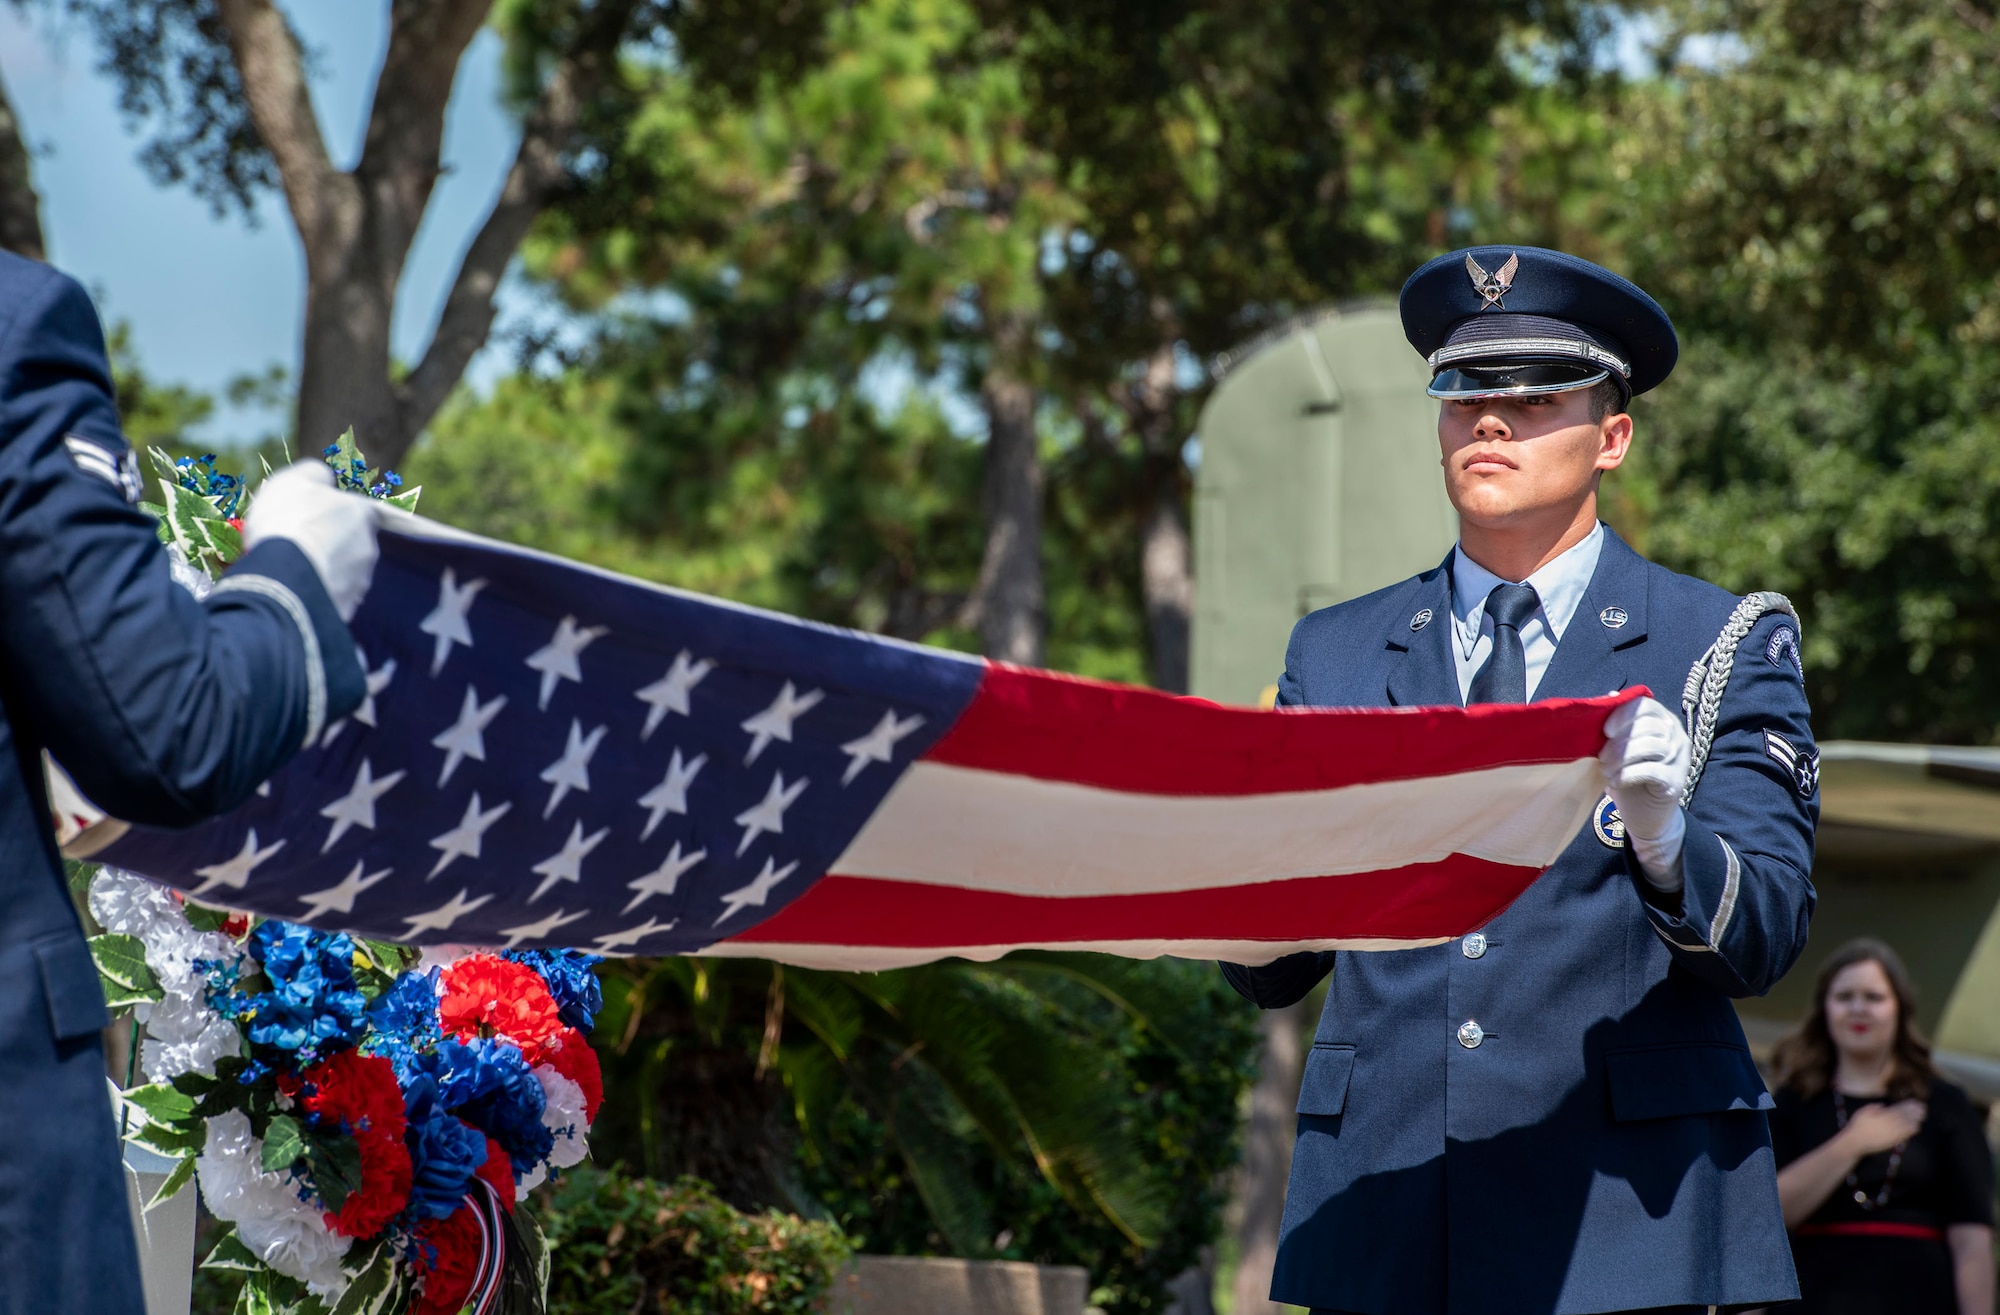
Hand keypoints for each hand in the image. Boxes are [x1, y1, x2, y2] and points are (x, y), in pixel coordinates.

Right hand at [242, 462, 379, 620]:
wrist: (284, 577)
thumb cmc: (288, 520)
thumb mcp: (294, 480)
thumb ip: (314, 475)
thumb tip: (326, 478)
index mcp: (362, 515)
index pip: (355, 511)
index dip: (329, 515)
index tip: (307, 521)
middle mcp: (369, 549)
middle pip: (350, 544)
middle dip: (329, 546)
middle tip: (298, 548)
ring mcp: (360, 583)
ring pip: (343, 574)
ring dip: (325, 572)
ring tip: (295, 574)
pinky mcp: (347, 611)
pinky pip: (332, 600)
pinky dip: (319, 596)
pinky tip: (298, 594)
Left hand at [1601, 696, 1691, 892]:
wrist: (1646, 815)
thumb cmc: (1629, 775)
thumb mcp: (1619, 748)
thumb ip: (1615, 724)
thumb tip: (1609, 696)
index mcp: (1663, 721)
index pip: (1646, 705)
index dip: (1623, 714)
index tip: (1605, 730)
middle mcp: (1676, 736)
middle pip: (1648, 726)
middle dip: (1618, 742)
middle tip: (1601, 758)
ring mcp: (1680, 759)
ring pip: (1650, 746)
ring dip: (1621, 758)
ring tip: (1606, 770)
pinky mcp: (1676, 782)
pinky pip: (1651, 770)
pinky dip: (1627, 774)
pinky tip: (1615, 782)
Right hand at [1840, 1099, 1925, 1155]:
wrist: (1857, 1142)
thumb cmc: (1858, 1126)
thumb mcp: (1862, 1112)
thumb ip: (1873, 1107)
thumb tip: (1883, 1105)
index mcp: (1883, 1115)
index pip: (1899, 1108)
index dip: (1908, 1105)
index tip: (1914, 1101)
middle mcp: (1891, 1123)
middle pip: (1907, 1116)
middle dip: (1915, 1111)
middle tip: (1923, 1107)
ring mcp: (1894, 1132)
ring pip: (1909, 1125)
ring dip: (1916, 1119)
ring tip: (1922, 1115)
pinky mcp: (1895, 1140)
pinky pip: (1907, 1134)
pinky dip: (1913, 1129)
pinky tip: (1917, 1126)